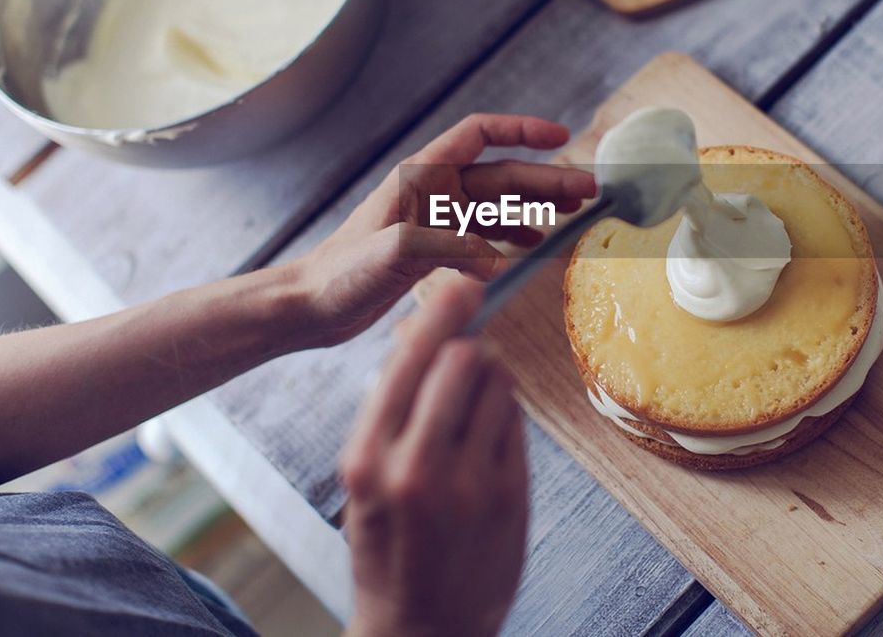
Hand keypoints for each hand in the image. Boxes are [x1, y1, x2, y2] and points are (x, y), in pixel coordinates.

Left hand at [289, 114, 595, 346]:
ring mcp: (432, 221)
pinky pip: (480, 239)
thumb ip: (446, 246)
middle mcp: (431, 193)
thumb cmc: (340, 274)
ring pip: (496, 207)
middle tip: (591, 191)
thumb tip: (495, 258)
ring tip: (571, 219)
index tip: (563, 136)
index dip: (523, 130)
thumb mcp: (393, 253)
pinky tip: (527, 253)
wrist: (309, 307)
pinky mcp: (430, 250)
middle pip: (501, 175)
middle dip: (547, 180)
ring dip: (534, 210)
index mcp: (422, 177)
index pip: (480, 134)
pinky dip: (506, 243)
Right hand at [341, 281, 527, 636]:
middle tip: (468, 346)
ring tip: (473, 402)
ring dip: (491, 377)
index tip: (458, 282)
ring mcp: (468, 484)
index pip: (407, 363)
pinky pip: (516, 421)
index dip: (438, 315)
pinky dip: (505, 412)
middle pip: (462, 361)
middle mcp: (416, 469)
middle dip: (468, 344)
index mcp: (367, 460)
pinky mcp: (509, 496)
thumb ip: (388, 408)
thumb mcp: (366, 478)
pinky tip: (488, 433)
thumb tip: (411, 332)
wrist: (422, 629)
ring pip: (497, 385)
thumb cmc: (388, 545)